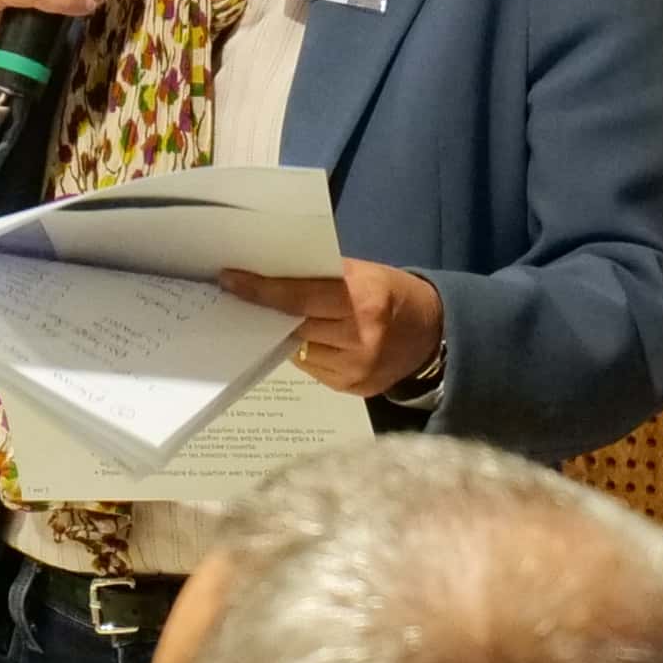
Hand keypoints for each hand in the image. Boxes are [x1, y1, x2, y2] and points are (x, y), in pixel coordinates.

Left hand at [216, 260, 442, 399]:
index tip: (230, 281)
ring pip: (299, 351)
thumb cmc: (392, 293)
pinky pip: (313, 369)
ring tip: (279, 321)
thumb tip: (271, 277)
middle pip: (295, 326)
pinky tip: (312, 341)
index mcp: (363, 300)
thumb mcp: (365, 272)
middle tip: (242, 299)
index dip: (261, 291)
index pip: (299, 298)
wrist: (433, 334)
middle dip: (268, 313)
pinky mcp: (354, 389)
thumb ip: (323, 278)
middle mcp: (360, 338)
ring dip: (286, 336)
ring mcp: (357, 369)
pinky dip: (306, 353)